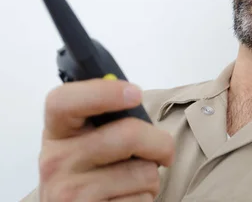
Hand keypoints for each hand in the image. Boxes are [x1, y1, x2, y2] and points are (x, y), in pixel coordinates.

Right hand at [37, 79, 174, 201]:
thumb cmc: (94, 175)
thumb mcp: (89, 143)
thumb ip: (109, 121)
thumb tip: (134, 98)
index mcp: (58, 132)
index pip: (64, 101)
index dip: (103, 92)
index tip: (134, 93)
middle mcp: (56, 161)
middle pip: (128, 134)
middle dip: (160, 143)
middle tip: (163, 152)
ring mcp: (69, 192)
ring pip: (144, 171)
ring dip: (151, 178)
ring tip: (132, 183)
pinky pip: (142, 198)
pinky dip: (146, 199)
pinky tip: (126, 200)